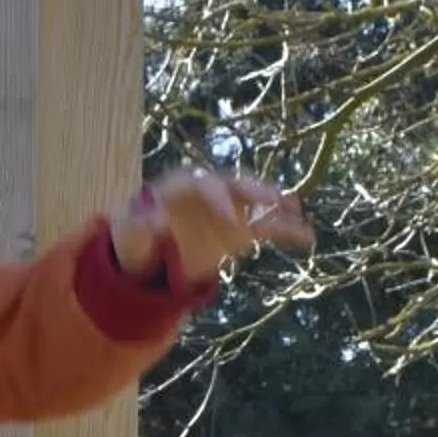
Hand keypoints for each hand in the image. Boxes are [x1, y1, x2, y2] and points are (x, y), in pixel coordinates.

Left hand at [110, 161, 313, 283]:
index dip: (218, 200)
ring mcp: (228, 208)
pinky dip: (286, 230)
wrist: (149, 251)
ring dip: (277, 205)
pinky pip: (266, 226)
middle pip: (236, 185)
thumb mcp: (130, 236)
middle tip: (274, 203)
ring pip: (256, 202)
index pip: (204, 185)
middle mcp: (210, 192)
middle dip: (256, 192)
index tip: (230, 220)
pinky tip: (307, 237)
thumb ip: (140, 227)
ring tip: (297, 212)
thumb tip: (158, 220)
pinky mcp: (240, 228)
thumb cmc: (136, 239)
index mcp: (182, 187)